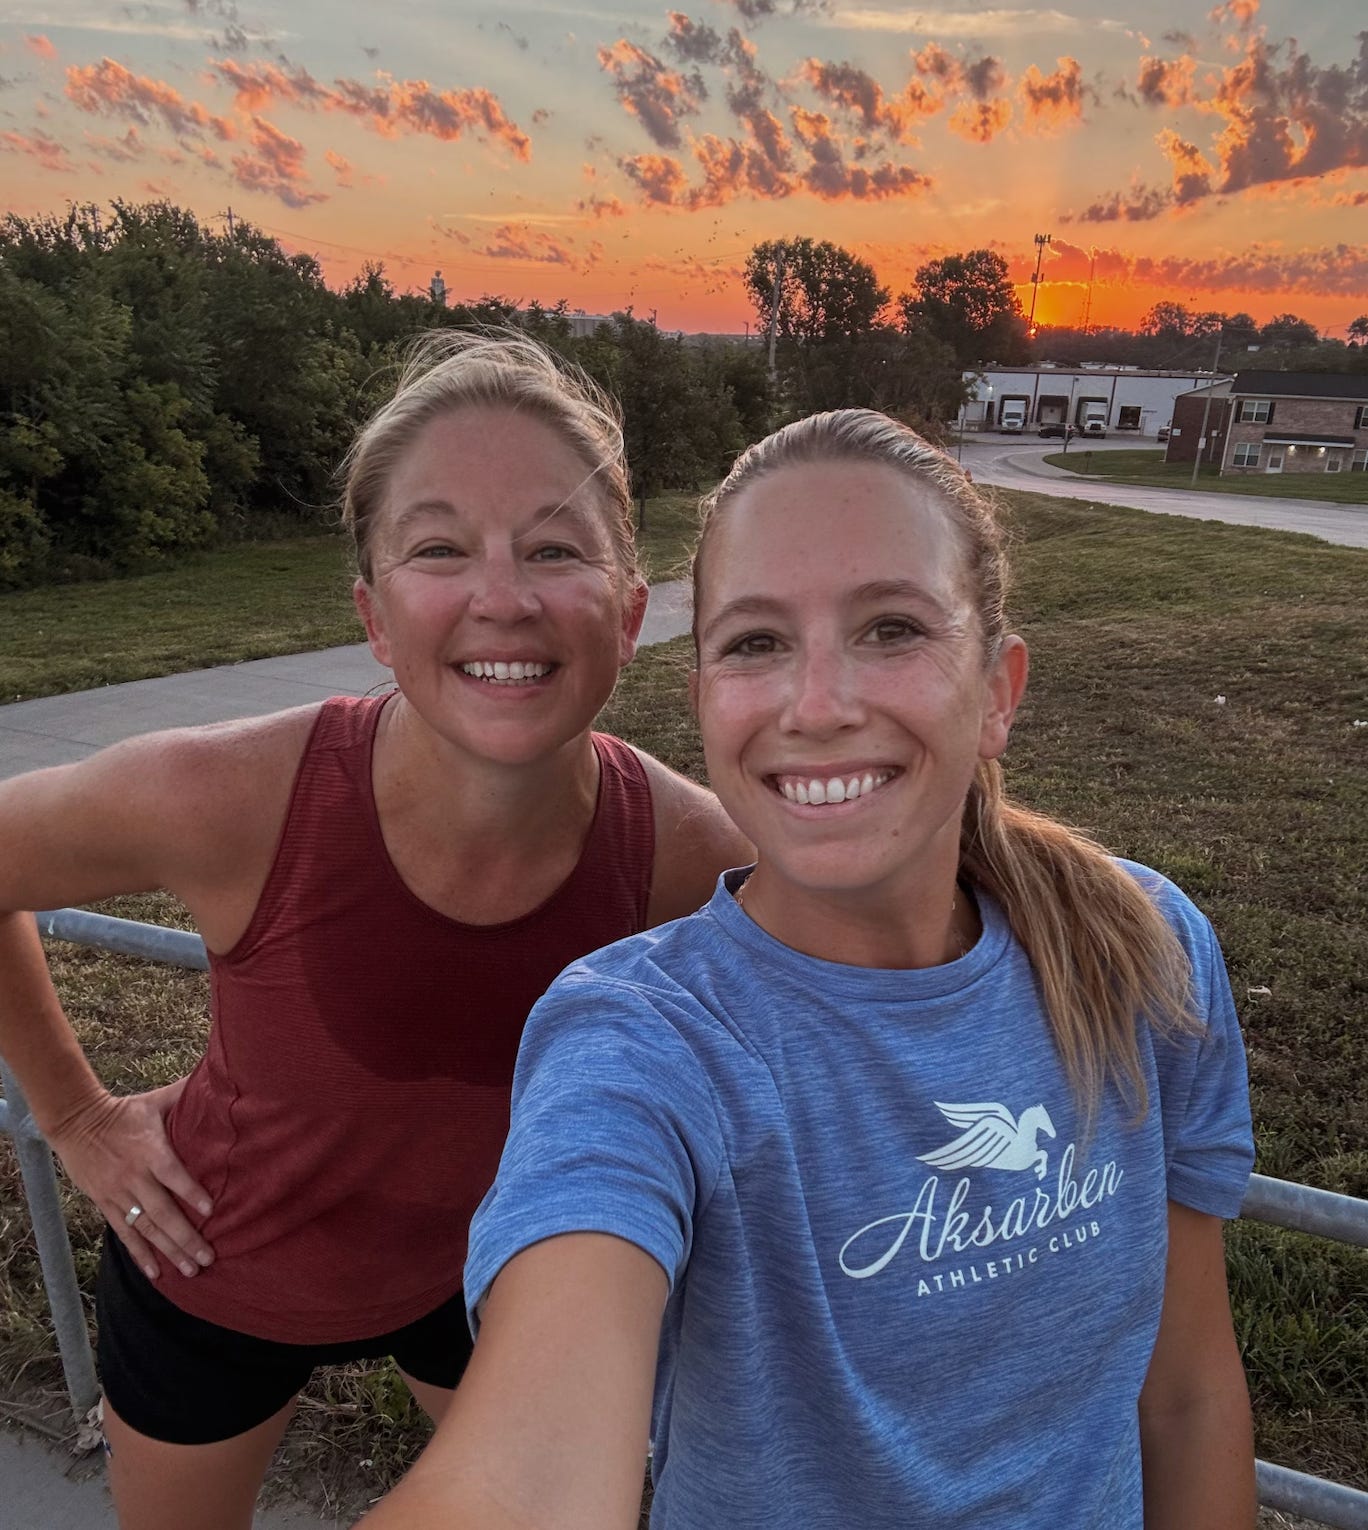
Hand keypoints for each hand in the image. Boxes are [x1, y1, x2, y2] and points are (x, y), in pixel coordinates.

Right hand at [47, 1080, 214, 1281]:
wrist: (75, 1122)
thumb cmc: (124, 1110)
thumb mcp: (155, 1100)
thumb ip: (185, 1094)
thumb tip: (219, 1077)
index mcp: (150, 1150)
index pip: (173, 1174)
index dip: (191, 1192)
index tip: (211, 1211)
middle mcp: (135, 1176)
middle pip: (162, 1211)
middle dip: (186, 1237)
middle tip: (208, 1257)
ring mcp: (118, 1193)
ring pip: (146, 1228)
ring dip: (168, 1250)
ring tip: (190, 1270)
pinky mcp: (105, 1204)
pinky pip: (124, 1233)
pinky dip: (140, 1254)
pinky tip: (155, 1273)